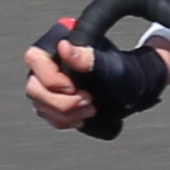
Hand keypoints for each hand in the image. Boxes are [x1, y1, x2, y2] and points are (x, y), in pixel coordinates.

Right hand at [24, 20, 169, 138]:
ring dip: (66, 113)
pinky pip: (49, 116)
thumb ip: (87, 57)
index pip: (35, 59)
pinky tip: (83, 117)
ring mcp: (49, 85)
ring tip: (90, 109)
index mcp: (58, 47)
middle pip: (35, 88)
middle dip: (62, 102)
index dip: (51, 77)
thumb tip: (65, 47)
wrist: (134, 88)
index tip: (74, 87)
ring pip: (40, 105)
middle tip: (88, 102)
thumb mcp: (110, 64)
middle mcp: (48, 66)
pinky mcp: (54, 102)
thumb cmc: (124, 71)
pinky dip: (66, 121)